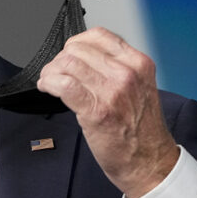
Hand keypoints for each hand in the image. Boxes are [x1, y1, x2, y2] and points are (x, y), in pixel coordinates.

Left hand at [36, 27, 178, 197]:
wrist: (149, 162)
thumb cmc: (141, 129)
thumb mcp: (139, 87)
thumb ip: (117, 68)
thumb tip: (83, 56)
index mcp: (139, 64)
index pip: (98, 35)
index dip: (76, 44)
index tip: (69, 55)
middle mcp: (127, 73)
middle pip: (78, 49)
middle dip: (60, 59)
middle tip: (56, 72)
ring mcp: (112, 91)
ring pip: (67, 64)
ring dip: (51, 71)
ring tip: (49, 81)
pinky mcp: (95, 110)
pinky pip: (63, 84)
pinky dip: (48, 83)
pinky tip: (47, 87)